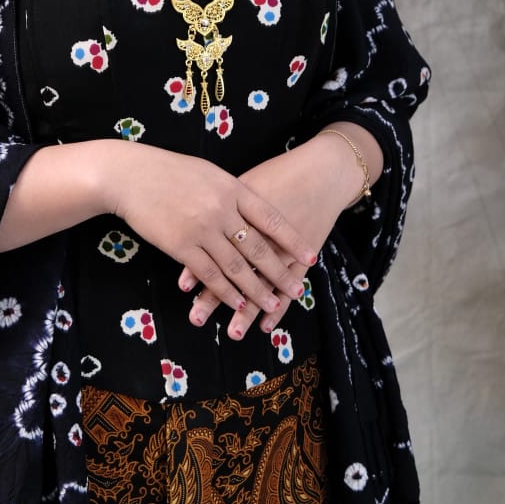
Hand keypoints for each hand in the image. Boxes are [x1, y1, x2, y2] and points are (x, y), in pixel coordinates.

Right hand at [108, 143, 317, 318]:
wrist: (131, 176)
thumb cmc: (169, 171)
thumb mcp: (210, 173)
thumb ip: (231, 193)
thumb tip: (252, 209)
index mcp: (233, 189)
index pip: (271, 219)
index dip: (292, 240)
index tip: (309, 257)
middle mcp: (222, 210)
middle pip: (258, 248)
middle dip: (280, 272)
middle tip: (297, 290)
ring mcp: (202, 230)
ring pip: (236, 267)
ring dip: (256, 290)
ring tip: (272, 305)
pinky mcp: (181, 246)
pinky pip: (210, 274)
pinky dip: (226, 291)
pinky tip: (237, 303)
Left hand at [176, 126, 381, 337]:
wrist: (321, 171)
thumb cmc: (277, 174)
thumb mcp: (244, 183)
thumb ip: (220, 205)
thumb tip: (190, 221)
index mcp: (243, 211)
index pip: (218, 242)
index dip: (200, 264)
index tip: (182, 286)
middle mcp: (264, 233)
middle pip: (236, 267)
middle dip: (215, 295)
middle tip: (196, 318)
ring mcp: (286, 247)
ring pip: (264, 284)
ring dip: (247, 310)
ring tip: (231, 332)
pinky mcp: (302, 257)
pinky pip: (289, 287)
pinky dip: (279, 308)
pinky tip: (264, 326)